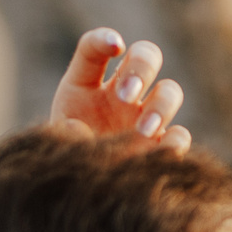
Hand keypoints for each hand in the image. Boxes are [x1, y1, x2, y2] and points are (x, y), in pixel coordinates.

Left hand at [47, 28, 192, 151]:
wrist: (74, 191)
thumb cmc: (61, 159)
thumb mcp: (53, 144)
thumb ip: (61, 134)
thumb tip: (76, 128)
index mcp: (86, 83)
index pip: (94, 49)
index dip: (104, 40)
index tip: (113, 46)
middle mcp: (120, 93)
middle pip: (146, 56)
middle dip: (141, 69)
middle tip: (126, 95)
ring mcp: (143, 118)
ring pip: (169, 92)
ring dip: (161, 105)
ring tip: (143, 130)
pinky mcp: (159, 147)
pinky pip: (179, 136)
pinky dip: (177, 140)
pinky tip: (164, 151)